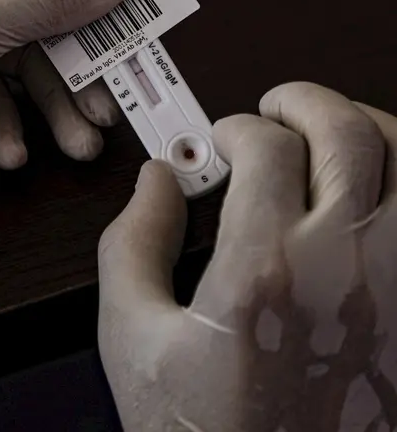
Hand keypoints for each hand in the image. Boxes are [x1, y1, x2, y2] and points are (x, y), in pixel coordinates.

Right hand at [98, 82, 396, 430]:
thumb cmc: (201, 430)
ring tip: (331, 134)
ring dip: (369, 129)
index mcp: (264, 272)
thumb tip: (153, 183)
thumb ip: (132, 246)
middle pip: (348, 134)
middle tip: (276, 108)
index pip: (265, 148)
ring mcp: (396, 291)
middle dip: (305, 102)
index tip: (218, 142)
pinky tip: (373, 189)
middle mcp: (346, 270)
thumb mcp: (132, 339)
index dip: (234, 128)